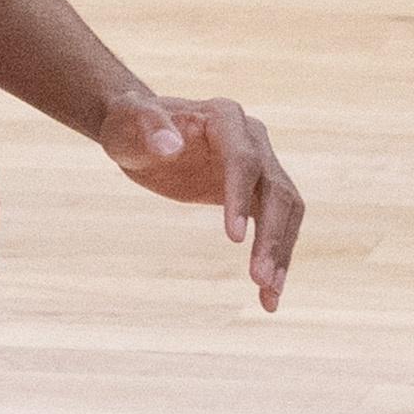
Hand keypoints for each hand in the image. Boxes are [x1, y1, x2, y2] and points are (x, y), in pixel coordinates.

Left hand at [101, 89, 303, 309]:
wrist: (141, 132)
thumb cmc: (130, 125)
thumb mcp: (127, 123)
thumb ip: (146, 127)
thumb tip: (169, 146)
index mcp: (225, 118)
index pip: (243, 160)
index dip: (240, 198)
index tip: (233, 240)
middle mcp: (253, 139)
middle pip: (275, 190)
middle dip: (271, 236)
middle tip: (260, 279)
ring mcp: (260, 166)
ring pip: (286, 211)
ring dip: (281, 253)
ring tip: (270, 294)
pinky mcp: (256, 192)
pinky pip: (275, 226)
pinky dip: (275, 258)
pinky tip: (268, 295)